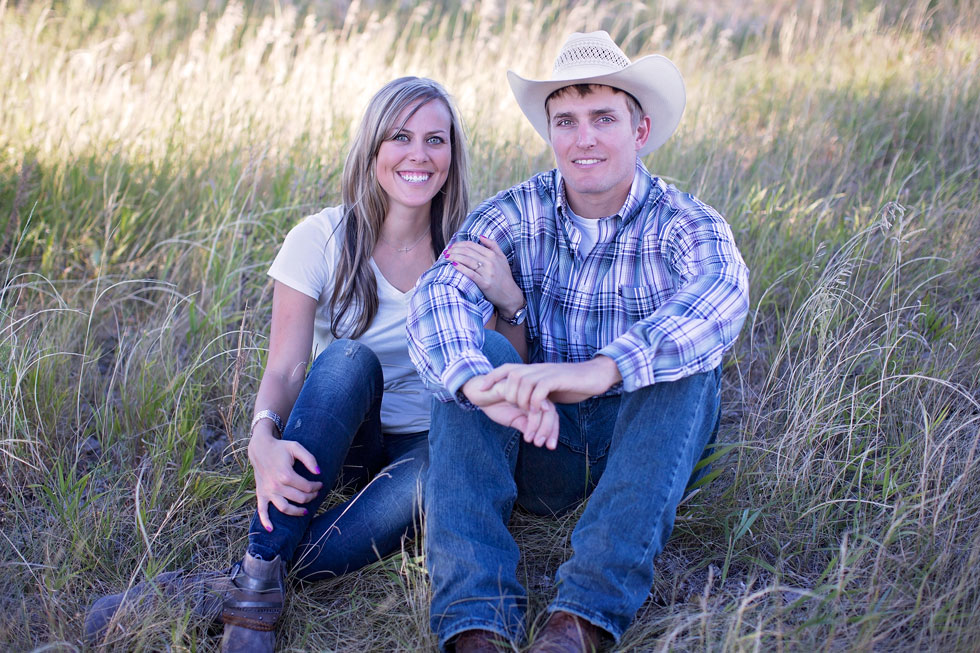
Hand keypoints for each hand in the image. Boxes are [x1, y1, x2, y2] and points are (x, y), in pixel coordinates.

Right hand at [248, 430, 322, 531]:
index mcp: (286, 475)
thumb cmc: (280, 448)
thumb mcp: (296, 447)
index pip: (306, 487)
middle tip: (316, 493)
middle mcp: (276, 486)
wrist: (260, 448)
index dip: (316, 486)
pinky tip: (272, 529)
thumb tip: (318, 472)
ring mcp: (268, 491)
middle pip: (299, 498)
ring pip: (285, 508)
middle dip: (311, 497)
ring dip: (297, 511)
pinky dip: (265, 521)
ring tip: (305, 511)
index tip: (320, 484)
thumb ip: (309, 459)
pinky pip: (262, 511)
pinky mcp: (261, 494)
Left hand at [445, 237, 523, 316]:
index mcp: (492, 254)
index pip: (472, 245)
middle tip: (446, 252)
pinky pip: (470, 273)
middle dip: (454, 250)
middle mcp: (490, 262)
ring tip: (446, 257)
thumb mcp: (502, 258)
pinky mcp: (485, 283)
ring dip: (454, 257)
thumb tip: (480, 236)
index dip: (459, 244)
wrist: (510, 294)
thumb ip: (493, 245)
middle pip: (467, 251)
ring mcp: (487, 273)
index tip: (452, 246)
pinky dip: (461, 268)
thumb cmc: (504, 276)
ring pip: (467, 261)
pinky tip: (453, 265)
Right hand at [463, 375, 560, 448]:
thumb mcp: (513, 420)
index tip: (551, 446)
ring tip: (531, 440)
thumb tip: (540, 440)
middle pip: (551, 411)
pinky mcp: (517, 387)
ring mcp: (526, 390)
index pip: (552, 415)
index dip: (553, 431)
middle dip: (548, 430)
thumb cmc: (497, 405)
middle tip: (541, 444)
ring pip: (541, 408)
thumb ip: (526, 426)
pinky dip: (529, 418)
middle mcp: (534, 395)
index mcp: (536, 402)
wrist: (479, 394)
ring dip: (537, 426)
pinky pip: (527, 402)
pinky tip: (524, 429)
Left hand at [479, 357, 622, 413]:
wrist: (597, 375)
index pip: (507, 368)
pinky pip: (540, 388)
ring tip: (525, 411)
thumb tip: (527, 403)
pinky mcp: (559, 379)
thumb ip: (538, 393)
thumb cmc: (574, 384)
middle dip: (506, 392)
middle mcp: (538, 369)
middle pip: (511, 374)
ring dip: (520, 399)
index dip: (492, 376)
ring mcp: (548, 373)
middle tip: (512, 407)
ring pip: (523, 381)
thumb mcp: (551, 389)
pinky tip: (537, 410)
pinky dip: (535, 400)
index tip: (481, 388)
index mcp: (535, 370)